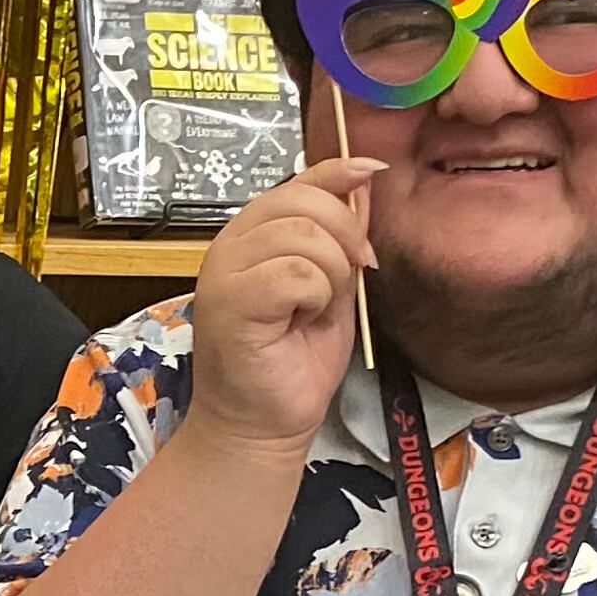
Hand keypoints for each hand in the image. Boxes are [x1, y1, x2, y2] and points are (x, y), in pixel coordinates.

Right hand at [186, 158, 381, 454]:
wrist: (263, 424)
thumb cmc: (294, 359)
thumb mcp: (331, 285)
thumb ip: (340, 236)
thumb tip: (364, 180)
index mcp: (252, 236)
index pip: (298, 180)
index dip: (338, 171)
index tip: (373, 173)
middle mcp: (230, 245)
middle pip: (304, 201)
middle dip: (346, 236)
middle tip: (351, 279)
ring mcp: (224, 272)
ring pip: (303, 237)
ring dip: (331, 274)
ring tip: (316, 309)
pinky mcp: (229, 302)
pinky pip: (294, 274)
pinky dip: (315, 298)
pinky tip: (302, 321)